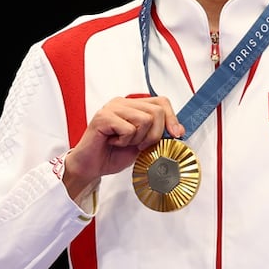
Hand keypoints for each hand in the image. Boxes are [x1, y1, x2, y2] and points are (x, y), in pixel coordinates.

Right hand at [62, 95, 184, 197]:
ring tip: (123, 143)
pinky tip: (113, 142)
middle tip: (139, 145)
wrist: (90, 166)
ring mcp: (112, 108)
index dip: (172, 118)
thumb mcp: (142, 144)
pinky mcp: (103, 117)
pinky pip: (128, 129)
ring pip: (145, 120)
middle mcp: (122, 102)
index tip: (176, 134)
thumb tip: (178, 130)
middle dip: (154, 134)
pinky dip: (124, 141)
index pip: (161, 102)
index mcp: (132, 105)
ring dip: (137, 139)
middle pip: (156, 111)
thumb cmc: (112, 155)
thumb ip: (156, 134)